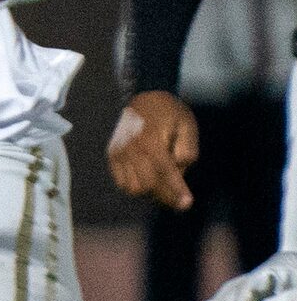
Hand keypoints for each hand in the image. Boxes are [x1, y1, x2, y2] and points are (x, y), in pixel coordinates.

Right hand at [109, 90, 200, 209]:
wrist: (145, 96)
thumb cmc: (170, 112)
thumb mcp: (187, 126)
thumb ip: (187, 150)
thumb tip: (178, 169)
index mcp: (151, 141)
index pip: (165, 173)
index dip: (176, 191)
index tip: (186, 204)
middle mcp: (132, 148)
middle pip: (147, 185)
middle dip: (165, 195)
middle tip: (179, 196)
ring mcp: (119, 152)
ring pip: (133, 187)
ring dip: (150, 192)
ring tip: (164, 187)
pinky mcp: (113, 155)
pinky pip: (122, 182)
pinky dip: (135, 187)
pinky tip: (148, 180)